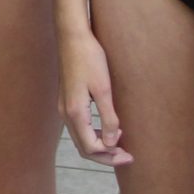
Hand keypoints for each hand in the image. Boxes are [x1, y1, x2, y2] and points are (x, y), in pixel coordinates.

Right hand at [59, 27, 132, 165]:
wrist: (72, 37)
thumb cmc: (89, 59)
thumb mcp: (103, 89)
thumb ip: (107, 118)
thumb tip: (110, 143)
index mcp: (74, 112)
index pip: (90, 147)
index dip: (110, 155)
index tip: (129, 154)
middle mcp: (65, 113)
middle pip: (84, 147)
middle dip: (105, 156)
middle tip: (128, 157)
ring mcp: (64, 107)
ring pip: (80, 138)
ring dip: (99, 146)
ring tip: (120, 145)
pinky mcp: (67, 100)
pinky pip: (78, 127)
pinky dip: (93, 134)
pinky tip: (108, 128)